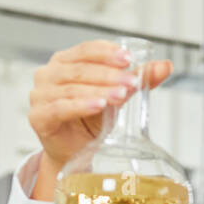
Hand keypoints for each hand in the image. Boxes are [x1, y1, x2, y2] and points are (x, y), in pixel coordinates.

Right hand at [27, 40, 172, 195]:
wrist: (75, 154)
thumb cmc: (91, 121)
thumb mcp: (117, 96)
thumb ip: (137, 80)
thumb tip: (165, 66)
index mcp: (65, 61)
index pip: (86, 49)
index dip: (107, 52)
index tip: (129, 58)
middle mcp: (49, 74)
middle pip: (81, 69)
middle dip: (109, 75)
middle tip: (132, 82)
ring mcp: (40, 95)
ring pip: (72, 88)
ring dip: (99, 90)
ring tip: (121, 96)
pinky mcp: (38, 117)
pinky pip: (60, 108)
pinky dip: (81, 106)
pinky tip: (98, 106)